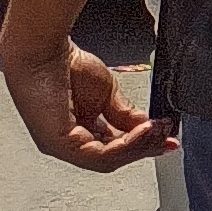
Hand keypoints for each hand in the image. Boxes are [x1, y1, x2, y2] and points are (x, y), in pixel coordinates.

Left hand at [0, 38, 166, 172]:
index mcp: (75, 132)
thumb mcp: (107, 93)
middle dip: (144, 147)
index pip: (112, 148)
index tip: (166, 138)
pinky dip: (127, 144)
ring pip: (108, 160)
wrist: (43, 50)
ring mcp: (60, 146)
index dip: (142, 145)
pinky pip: (99, 154)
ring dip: (139, 146)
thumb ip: (124, 115)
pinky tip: (143, 129)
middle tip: (168, 136)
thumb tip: (148, 127)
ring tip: (158, 130)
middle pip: (112, 158)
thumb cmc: (64, 65)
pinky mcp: (59, 143)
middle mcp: (66, 143)